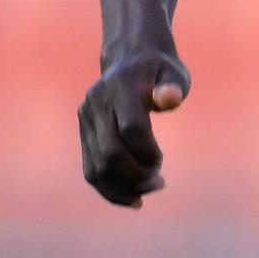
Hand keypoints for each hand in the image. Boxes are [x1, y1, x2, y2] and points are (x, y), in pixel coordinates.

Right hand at [79, 50, 189, 207]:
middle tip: (160, 182)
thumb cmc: (160, 70)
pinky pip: (91, 170)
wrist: (130, 58)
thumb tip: (170, 98)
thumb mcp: (174, 72)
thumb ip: (173, 87)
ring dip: (124, 189)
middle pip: (111, 154)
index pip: (132, 130)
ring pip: (97, 168)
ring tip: (148, 191)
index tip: (161, 159)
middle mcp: (97, 103)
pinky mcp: (84, 131)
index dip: (149, 153)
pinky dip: (110, 189)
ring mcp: (86, 118)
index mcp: (121, 88)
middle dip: (137, 176)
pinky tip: (132, 199)